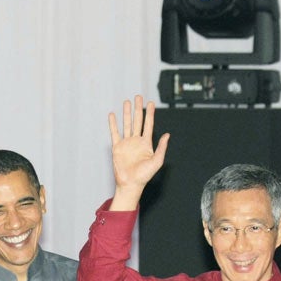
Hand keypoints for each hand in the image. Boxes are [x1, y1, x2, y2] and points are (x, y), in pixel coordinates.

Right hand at [109, 95, 169, 210]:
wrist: (131, 183)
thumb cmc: (144, 175)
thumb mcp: (157, 161)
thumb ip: (161, 147)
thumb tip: (167, 135)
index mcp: (146, 143)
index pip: (148, 125)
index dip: (150, 114)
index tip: (151, 104)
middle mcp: (136, 141)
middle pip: (137, 121)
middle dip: (138, 109)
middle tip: (138, 97)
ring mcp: (127, 143)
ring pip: (127, 124)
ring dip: (127, 113)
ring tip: (127, 102)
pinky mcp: (117, 147)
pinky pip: (115, 133)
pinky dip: (113, 124)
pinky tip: (112, 115)